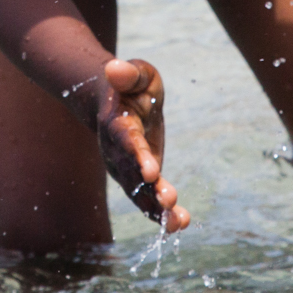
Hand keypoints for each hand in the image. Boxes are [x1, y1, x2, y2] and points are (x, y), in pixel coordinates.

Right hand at [97, 57, 189, 230]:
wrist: (116, 102)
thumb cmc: (130, 84)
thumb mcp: (136, 73)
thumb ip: (129, 73)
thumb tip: (114, 68)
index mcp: (117, 124)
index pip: (127, 142)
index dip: (138, 157)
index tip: (151, 172)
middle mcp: (117, 152)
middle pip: (132, 174)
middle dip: (150, 190)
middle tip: (168, 202)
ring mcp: (125, 169)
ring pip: (139, 193)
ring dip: (157, 209)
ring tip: (176, 223)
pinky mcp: (137, 178)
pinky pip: (146, 199)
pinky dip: (160, 213)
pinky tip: (178, 225)